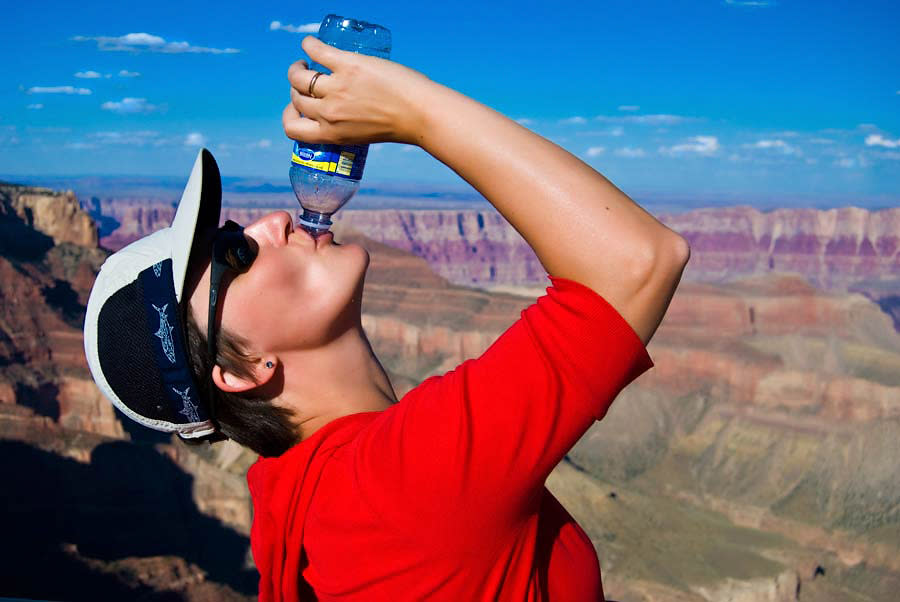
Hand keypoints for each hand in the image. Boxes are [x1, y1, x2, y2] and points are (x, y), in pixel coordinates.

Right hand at [284, 36, 433, 146]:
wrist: (420, 112)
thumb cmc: (399, 125)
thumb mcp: (362, 135)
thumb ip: (345, 126)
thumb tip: (336, 112)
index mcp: (331, 134)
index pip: (292, 128)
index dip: (290, 114)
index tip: (299, 105)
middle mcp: (329, 113)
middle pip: (296, 97)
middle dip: (298, 88)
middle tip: (309, 78)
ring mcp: (336, 89)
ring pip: (299, 76)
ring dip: (298, 67)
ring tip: (308, 62)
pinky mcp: (347, 66)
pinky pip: (317, 50)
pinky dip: (310, 45)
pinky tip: (311, 44)